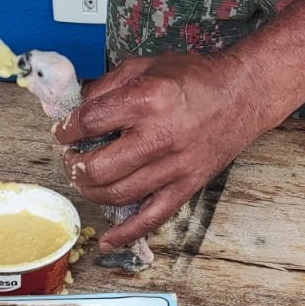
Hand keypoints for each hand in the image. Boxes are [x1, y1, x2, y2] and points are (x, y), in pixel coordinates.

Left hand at [51, 52, 284, 250]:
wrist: (242, 95)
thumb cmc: (194, 78)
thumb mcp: (146, 65)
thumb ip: (107, 84)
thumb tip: (75, 107)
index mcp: (146, 101)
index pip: (89, 122)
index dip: (66, 130)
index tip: (63, 132)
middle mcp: (159, 137)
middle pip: (97, 167)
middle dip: (73, 165)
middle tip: (72, 157)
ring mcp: (174, 167)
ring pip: (117, 195)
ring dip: (91, 191)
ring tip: (86, 178)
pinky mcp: (186, 186)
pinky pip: (152, 218)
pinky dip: (126, 233)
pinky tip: (108, 240)